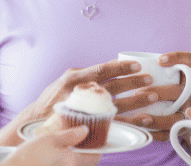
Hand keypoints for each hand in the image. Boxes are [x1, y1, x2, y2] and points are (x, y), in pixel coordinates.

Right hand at [0, 59, 151, 144]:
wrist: (36, 120)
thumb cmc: (55, 98)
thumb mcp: (66, 81)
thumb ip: (86, 76)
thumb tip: (110, 69)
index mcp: (75, 78)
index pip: (101, 70)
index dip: (120, 67)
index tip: (137, 65)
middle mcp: (80, 93)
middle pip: (112, 86)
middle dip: (133, 82)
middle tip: (150, 79)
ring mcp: (85, 111)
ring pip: (116, 104)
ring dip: (136, 100)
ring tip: (153, 96)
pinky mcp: (88, 125)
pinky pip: (113, 123)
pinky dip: (130, 121)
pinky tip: (144, 119)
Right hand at [0, 126, 100, 165]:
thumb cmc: (30, 156)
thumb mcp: (50, 139)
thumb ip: (70, 135)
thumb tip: (85, 130)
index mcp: (74, 162)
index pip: (95, 156)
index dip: (98, 147)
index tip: (96, 138)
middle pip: (88, 162)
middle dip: (88, 152)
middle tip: (83, 139)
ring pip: (77, 165)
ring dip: (78, 156)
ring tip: (71, 145)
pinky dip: (68, 161)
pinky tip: (60, 155)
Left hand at [115, 52, 190, 141]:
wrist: (188, 113)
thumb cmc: (168, 87)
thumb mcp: (167, 75)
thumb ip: (149, 68)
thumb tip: (116, 62)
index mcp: (188, 75)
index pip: (190, 60)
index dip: (178, 58)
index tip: (159, 60)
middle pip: (183, 90)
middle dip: (162, 92)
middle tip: (138, 93)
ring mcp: (188, 110)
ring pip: (177, 116)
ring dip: (158, 118)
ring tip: (138, 117)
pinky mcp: (181, 127)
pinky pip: (169, 132)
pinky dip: (154, 132)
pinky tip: (140, 130)